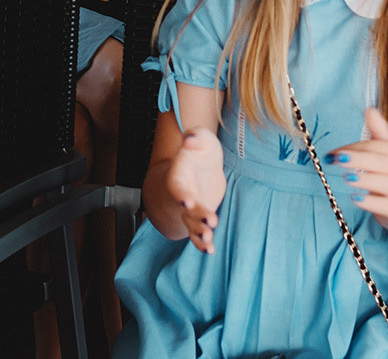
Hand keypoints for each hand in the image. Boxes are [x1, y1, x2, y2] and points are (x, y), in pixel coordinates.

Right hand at [165, 128, 225, 252]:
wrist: (202, 164)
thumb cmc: (201, 149)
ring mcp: (190, 209)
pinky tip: (210, 250)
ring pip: (191, 225)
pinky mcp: (199, 217)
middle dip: (196, 217)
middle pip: (186, 210)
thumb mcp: (201, 137)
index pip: (177, 187)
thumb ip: (195, 136)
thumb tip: (190, 139)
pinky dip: (202, 243)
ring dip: (199, 233)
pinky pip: (197, 233)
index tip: (187, 202)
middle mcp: (183, 195)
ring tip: (209, 239)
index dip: (181, 195)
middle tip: (210, 221)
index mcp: (179, 176)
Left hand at [326, 108, 387, 233]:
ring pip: (385, 183)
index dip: (355, 147)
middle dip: (357, 159)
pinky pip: (386, 206)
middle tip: (336, 159)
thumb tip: (369, 109)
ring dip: (365, 179)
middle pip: (381, 162)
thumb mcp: (385, 155)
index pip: (377, 146)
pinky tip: (355, 199)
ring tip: (345, 177)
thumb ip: (378, 133)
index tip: (334, 153)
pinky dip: (371, 202)